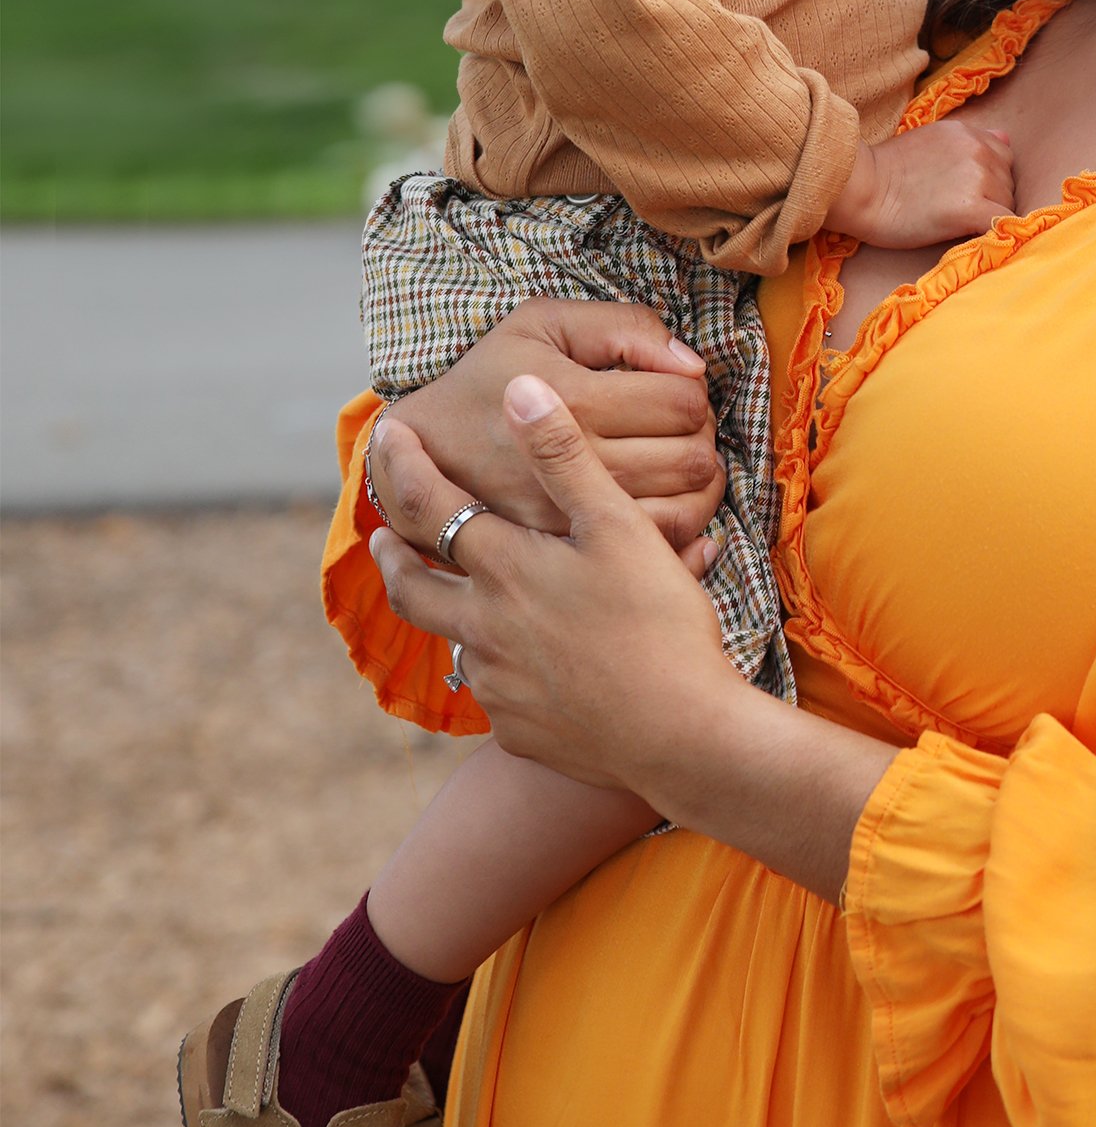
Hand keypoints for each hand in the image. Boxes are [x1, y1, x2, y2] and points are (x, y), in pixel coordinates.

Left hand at [368, 394, 734, 793]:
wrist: (682, 737)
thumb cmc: (658, 624)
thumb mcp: (618, 526)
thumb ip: (565, 456)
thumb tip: (520, 389)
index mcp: (504, 569)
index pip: (431, 507)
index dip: (404, 468)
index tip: (387, 438)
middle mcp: (484, 629)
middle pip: (413, 589)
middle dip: (392, 558)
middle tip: (382, 541)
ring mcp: (498, 687)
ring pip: (456, 644)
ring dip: (452, 617)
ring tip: (467, 604)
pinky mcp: (519, 731)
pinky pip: (496, 694)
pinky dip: (500, 670)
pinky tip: (529, 667)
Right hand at [385, 299, 724, 547]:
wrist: (421, 451)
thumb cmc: (486, 378)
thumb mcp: (540, 324)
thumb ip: (621, 326)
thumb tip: (690, 363)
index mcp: (571, 400)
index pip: (681, 402)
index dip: (693, 390)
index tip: (672, 388)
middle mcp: (574, 466)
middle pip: (690, 458)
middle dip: (700, 436)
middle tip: (678, 426)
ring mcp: (571, 518)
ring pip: (684, 508)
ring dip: (698, 484)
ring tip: (674, 460)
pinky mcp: (568, 551)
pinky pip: (658, 547)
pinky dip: (683, 525)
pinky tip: (667, 498)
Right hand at [828, 121, 1013, 248]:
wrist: (860, 190)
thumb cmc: (886, 171)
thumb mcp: (932, 139)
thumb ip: (971, 140)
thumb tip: (1006, 138)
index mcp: (967, 133)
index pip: (1003, 156)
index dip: (990, 177)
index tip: (969, 192)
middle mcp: (977, 149)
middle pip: (1008, 181)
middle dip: (992, 197)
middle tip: (958, 211)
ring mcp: (977, 177)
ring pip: (1007, 203)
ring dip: (990, 215)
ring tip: (957, 223)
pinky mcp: (970, 208)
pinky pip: (1004, 224)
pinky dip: (997, 233)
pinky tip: (976, 237)